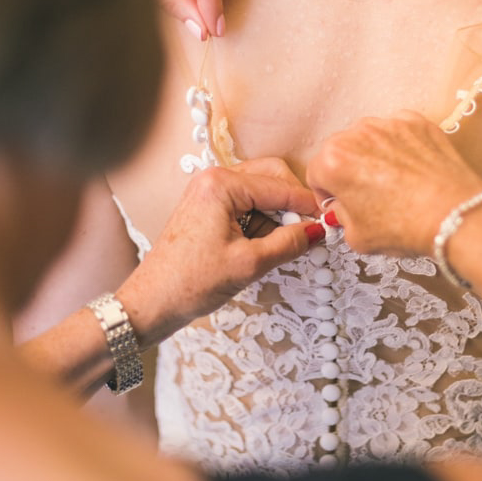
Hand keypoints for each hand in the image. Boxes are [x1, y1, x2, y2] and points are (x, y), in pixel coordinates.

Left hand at [128, 160, 320, 336]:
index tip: (330, 222)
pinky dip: (260, 222)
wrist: (151, 303)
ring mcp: (209, 192)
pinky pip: (245, 205)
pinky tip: (262, 247)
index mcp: (222, 185)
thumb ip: (289, 243)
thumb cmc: (190, 283)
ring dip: (276, 216)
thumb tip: (317, 231)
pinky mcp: (207, 208)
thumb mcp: (249, 264)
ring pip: (260, 192)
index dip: (307, 205)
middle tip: (307, 232)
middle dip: (292, 204)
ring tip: (278, 248)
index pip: (279, 186)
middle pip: (271, 178)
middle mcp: (214, 179)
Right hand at [307, 112, 481, 255]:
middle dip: (349, 172)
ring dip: (373, 157)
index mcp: (333, 160)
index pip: (316, 173)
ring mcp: (388, 124)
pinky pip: (398, 133)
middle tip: (367, 197)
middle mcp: (358, 134)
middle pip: (341, 151)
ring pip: (369, 139)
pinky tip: (411, 172)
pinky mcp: (416, 122)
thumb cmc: (407, 226)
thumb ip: (341, 216)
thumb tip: (344, 207)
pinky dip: (401, 148)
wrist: (455, 215)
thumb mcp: (356, 237)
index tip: (339, 203)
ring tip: (394, 185)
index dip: (326, 193)